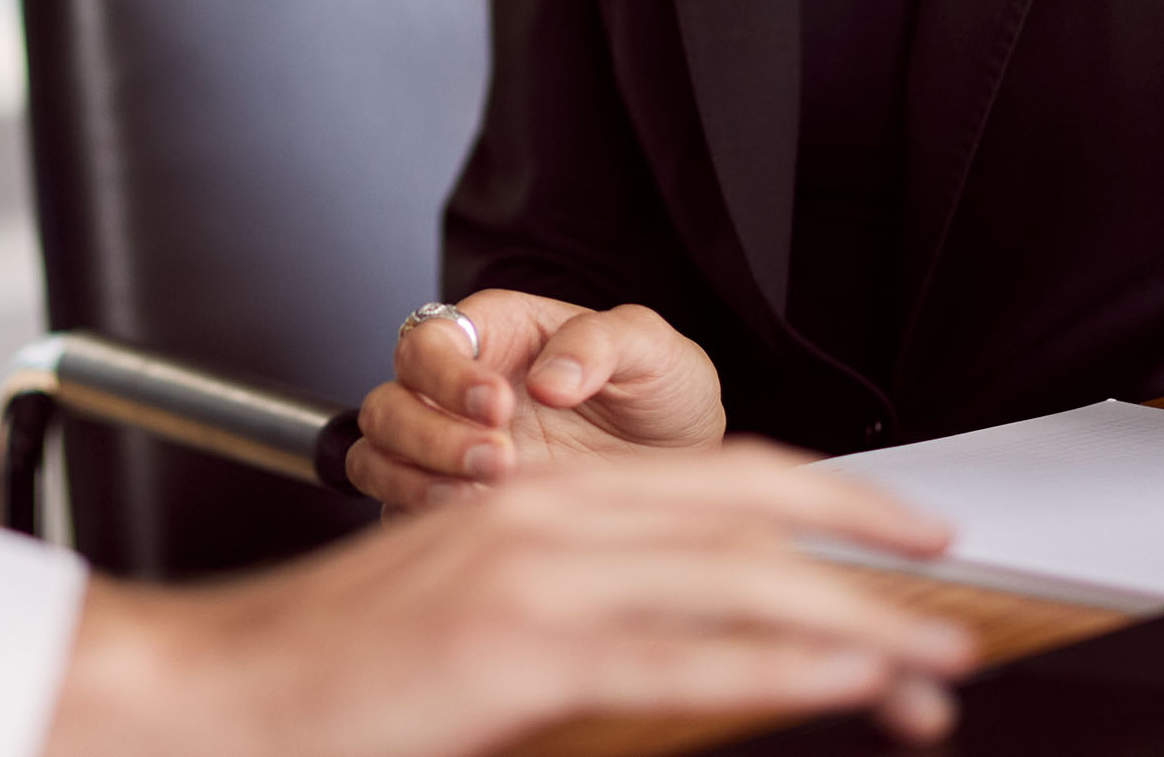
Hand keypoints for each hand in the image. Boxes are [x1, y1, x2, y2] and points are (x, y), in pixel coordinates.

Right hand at [46, 444, 969, 756]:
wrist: (214, 689)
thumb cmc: (329, 674)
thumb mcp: (464, 624)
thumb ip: (561, 615)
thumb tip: (662, 644)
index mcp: (528, 504)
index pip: (703, 474)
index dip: (813, 492)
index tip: (890, 527)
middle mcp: (538, 517)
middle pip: (739, 502)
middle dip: (858, 531)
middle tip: (949, 568)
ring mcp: (530, 577)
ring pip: (732, 573)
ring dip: (854, 614)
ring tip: (935, 652)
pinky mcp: (518, 646)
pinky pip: (682, 647)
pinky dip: (784, 655)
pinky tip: (848, 673)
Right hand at [349, 292, 726, 510]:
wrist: (684, 474)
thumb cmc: (661, 396)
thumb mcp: (653, 351)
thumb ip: (601, 343)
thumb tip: (550, 380)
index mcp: (494, 335)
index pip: (429, 340)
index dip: (448, 372)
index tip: (498, 404)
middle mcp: (455, 391)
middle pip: (390, 402)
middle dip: (432, 434)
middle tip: (500, 459)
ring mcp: (448, 451)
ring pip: (379, 455)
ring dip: (415, 479)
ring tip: (482, 499)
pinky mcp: (452, 505)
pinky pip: (398, 513)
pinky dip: (420, 521)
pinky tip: (476, 529)